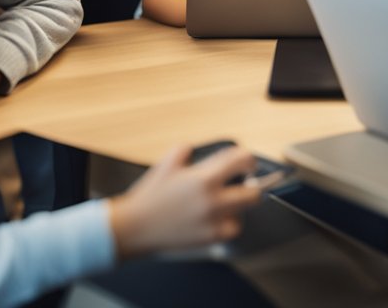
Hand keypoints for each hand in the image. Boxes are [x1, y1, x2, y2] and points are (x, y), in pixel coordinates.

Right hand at [108, 144, 261, 257]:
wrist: (134, 226)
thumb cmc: (150, 195)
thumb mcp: (167, 161)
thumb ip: (188, 149)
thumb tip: (202, 150)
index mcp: (204, 178)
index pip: (241, 161)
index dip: (248, 159)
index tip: (247, 162)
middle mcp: (212, 201)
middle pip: (253, 193)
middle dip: (250, 185)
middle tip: (242, 183)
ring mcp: (212, 222)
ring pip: (244, 212)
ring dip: (238, 205)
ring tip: (223, 200)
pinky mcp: (209, 238)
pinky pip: (232, 229)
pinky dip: (228, 223)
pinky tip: (216, 217)